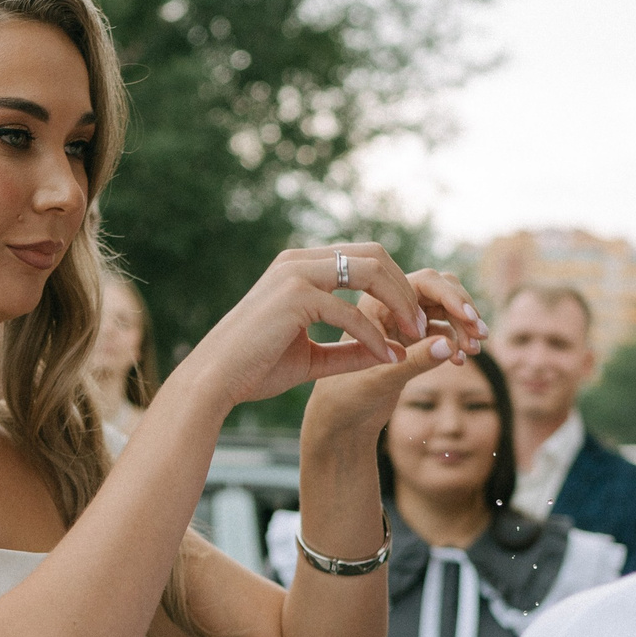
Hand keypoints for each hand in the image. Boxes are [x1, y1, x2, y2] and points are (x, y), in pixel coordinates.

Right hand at [175, 245, 480, 412]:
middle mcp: (298, 261)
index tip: (411, 320)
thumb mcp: (311, 356)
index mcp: (300, 267)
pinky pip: (350, 312)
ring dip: (398, 304)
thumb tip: (390, 350)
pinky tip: (387, 358)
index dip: (394, 285)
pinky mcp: (294, 296)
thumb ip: (349, 348)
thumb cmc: (254, 369)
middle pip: (375, 255)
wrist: (213, 382)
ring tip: (413, 335)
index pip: (363, 258)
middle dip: (405, 288)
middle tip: (422, 324)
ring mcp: (295, 273)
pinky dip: (373, 336)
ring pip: (370, 272)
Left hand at [302, 267, 491, 444]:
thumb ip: (415, 362)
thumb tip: (450, 345)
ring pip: (444, 309)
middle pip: (440, 288)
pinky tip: (459, 360)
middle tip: (480, 334)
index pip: (423, 282)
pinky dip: (455, 340)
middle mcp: (389, 305)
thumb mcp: (380, 380)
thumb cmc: (346, 399)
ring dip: (463, 325)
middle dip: (462, 309)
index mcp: (375, 300)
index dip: (450, 297)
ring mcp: (402, 322)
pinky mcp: (411, 340)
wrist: (338, 421)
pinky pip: (443, 329)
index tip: (468, 319)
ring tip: (474, 351)